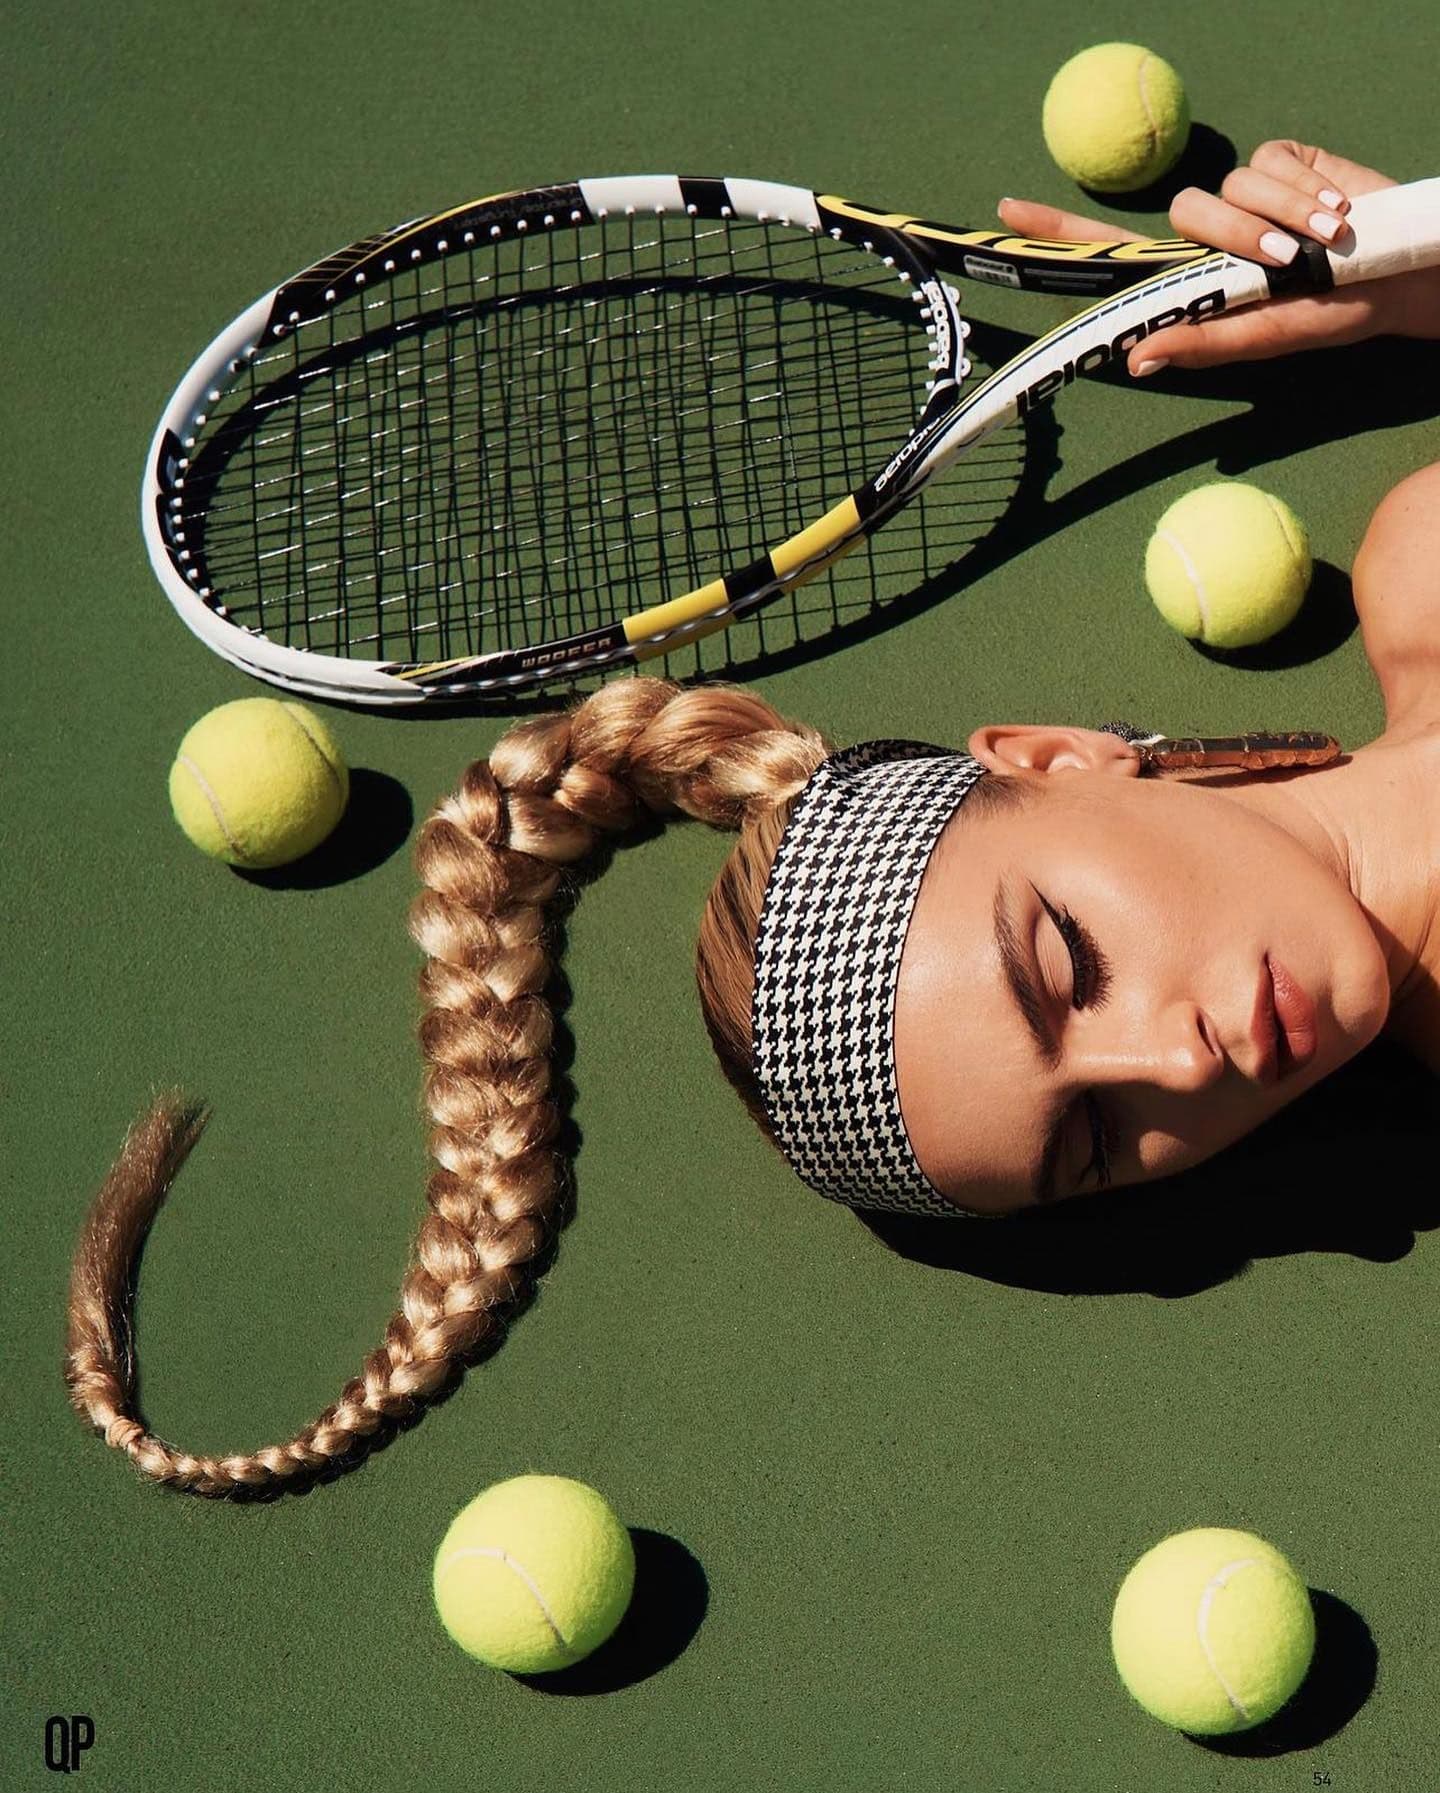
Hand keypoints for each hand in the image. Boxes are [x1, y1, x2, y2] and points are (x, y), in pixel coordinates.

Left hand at [997, 141, 1439, 374]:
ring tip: (1323, 247)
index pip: (1111, 256)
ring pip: (1224, 192)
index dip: (1058, 233)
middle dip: (1225, 229)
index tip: (1007, 212)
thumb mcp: (1268, 337)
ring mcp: (1239, 199)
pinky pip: (1267, 165)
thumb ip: (1203, 345)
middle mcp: (1205, 240)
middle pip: (1175, 214)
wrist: (1403, 270)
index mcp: (1190, 284)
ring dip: (1278, 220)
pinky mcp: (1276, 164)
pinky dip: (1304, 192)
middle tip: (1282, 256)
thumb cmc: (1333, 314)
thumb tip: (1136, 358)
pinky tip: (1337, 212)